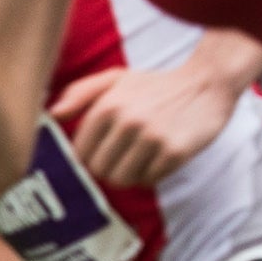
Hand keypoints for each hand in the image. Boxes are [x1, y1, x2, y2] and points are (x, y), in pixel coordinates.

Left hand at [51, 63, 240, 188]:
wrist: (208, 83)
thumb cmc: (155, 85)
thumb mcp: (116, 79)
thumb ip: (81, 93)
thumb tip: (53, 113)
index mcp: (107, 105)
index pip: (81, 154)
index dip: (90, 158)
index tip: (104, 151)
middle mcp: (127, 121)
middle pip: (99, 170)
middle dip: (109, 168)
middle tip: (126, 155)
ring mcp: (152, 137)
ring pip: (121, 179)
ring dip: (130, 174)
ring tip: (141, 157)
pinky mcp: (174, 151)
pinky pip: (149, 180)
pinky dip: (152, 174)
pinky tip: (160, 157)